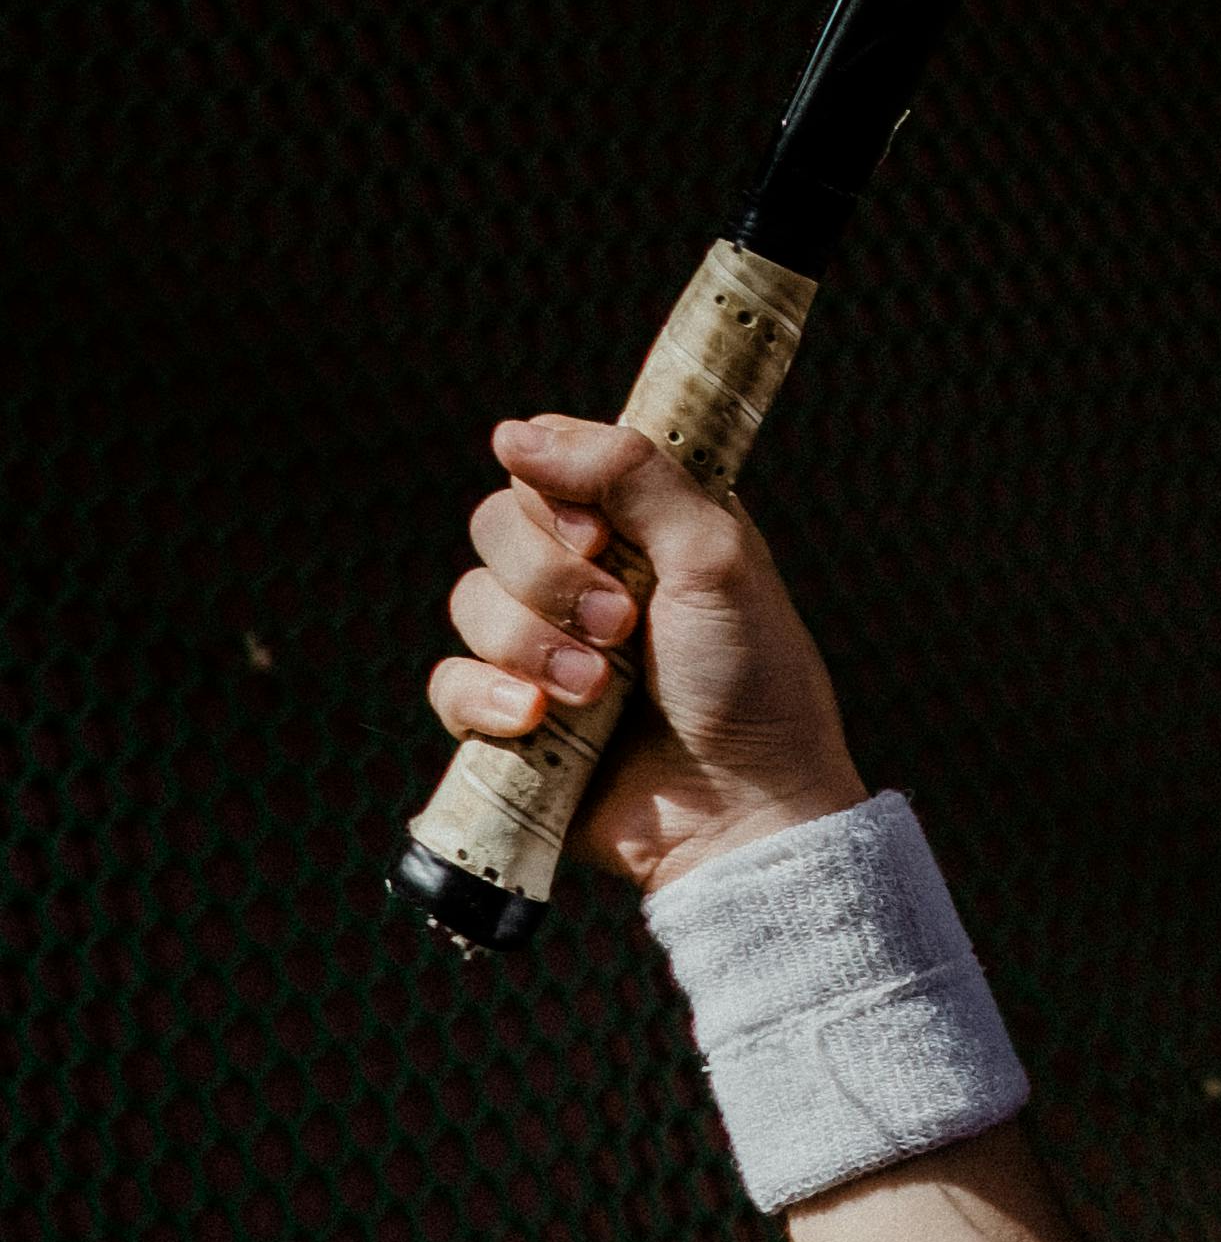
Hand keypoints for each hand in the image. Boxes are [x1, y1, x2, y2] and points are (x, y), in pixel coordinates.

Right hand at [426, 413, 863, 892]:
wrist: (744, 809)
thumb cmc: (751, 680)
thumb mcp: (716, 555)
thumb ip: (629, 474)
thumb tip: (514, 432)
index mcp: (636, 527)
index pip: (544, 465)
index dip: (554, 496)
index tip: (602, 539)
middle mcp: (584, 579)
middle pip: (494, 527)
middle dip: (553, 580)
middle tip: (623, 627)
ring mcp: (542, 649)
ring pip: (469, 602)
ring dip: (533, 644)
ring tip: (600, 690)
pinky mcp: (511, 720)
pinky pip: (448, 683)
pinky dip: (487, 697)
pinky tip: (539, 721)